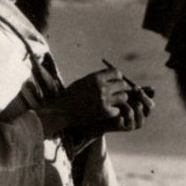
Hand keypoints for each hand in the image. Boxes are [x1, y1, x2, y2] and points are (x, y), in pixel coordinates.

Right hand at [38, 69, 152, 139]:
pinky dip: (114, 112)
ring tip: (113, 103)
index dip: (118, 78)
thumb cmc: (72, 95)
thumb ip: (99, 79)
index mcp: (96, 77)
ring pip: (123, 97)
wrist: (62, 110)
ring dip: (120, 101)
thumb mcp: (85, 81)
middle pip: (123, 85)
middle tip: (117, 94)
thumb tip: (117, 77)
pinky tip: (108, 112)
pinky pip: (117, 110)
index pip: (117, 73)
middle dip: (121, 89)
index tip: (115, 83)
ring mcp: (103, 100)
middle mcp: (101, 87)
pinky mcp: (104, 112)